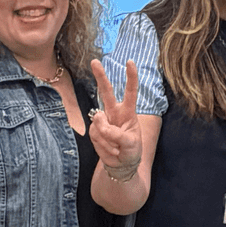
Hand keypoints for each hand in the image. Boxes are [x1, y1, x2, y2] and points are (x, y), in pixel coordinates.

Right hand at [88, 59, 140, 173]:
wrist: (121, 165)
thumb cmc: (131, 151)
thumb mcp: (130, 143)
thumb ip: (116, 132)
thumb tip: (98, 120)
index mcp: (128, 112)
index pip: (130, 92)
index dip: (130, 77)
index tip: (130, 62)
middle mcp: (114, 113)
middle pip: (106, 92)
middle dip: (100, 76)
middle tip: (95, 61)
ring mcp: (102, 121)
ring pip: (99, 123)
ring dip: (108, 139)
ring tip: (117, 148)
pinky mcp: (94, 130)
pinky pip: (95, 134)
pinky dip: (103, 145)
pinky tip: (110, 150)